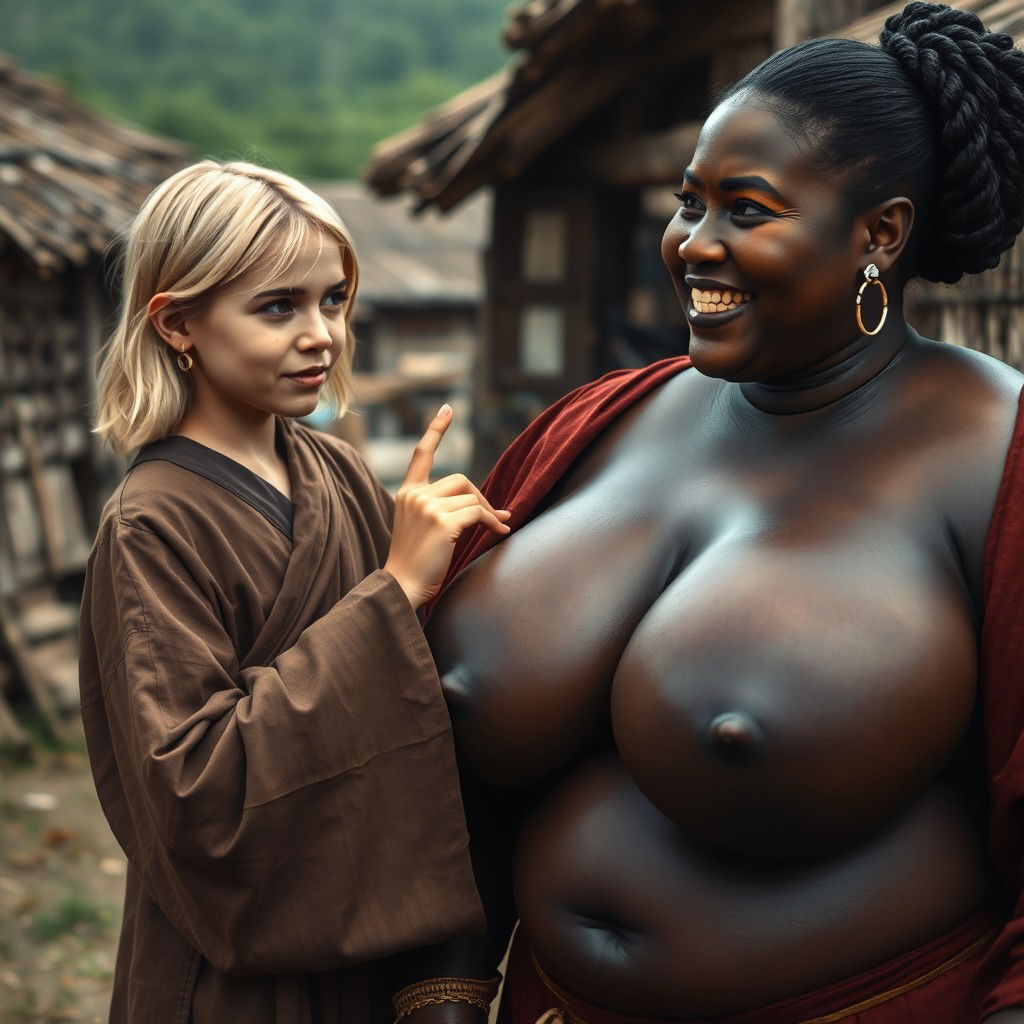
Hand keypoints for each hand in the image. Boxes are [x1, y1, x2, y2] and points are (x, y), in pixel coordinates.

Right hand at [384, 404, 509, 609]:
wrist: (403, 585)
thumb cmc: (417, 562)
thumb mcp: (423, 526)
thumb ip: (443, 509)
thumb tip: (495, 508)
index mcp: (407, 493)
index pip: (422, 454)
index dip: (437, 430)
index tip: (448, 409)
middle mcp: (414, 495)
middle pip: (461, 480)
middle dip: (481, 497)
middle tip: (495, 517)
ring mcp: (427, 507)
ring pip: (472, 497)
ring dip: (489, 513)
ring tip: (497, 528)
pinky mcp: (441, 522)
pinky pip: (478, 514)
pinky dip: (493, 522)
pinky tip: (500, 532)